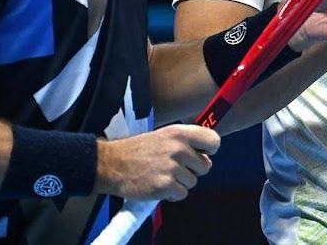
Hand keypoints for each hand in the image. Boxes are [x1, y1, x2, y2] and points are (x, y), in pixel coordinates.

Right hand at [96, 124, 220, 200]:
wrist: (112, 164)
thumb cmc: (138, 150)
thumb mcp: (164, 135)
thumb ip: (185, 141)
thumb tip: (206, 152)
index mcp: (179, 133)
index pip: (213, 141)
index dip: (209, 150)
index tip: (201, 153)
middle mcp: (178, 149)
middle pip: (205, 166)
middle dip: (192, 170)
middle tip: (174, 167)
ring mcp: (172, 168)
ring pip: (193, 182)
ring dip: (180, 182)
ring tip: (163, 175)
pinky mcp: (164, 186)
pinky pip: (182, 194)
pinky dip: (172, 194)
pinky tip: (159, 185)